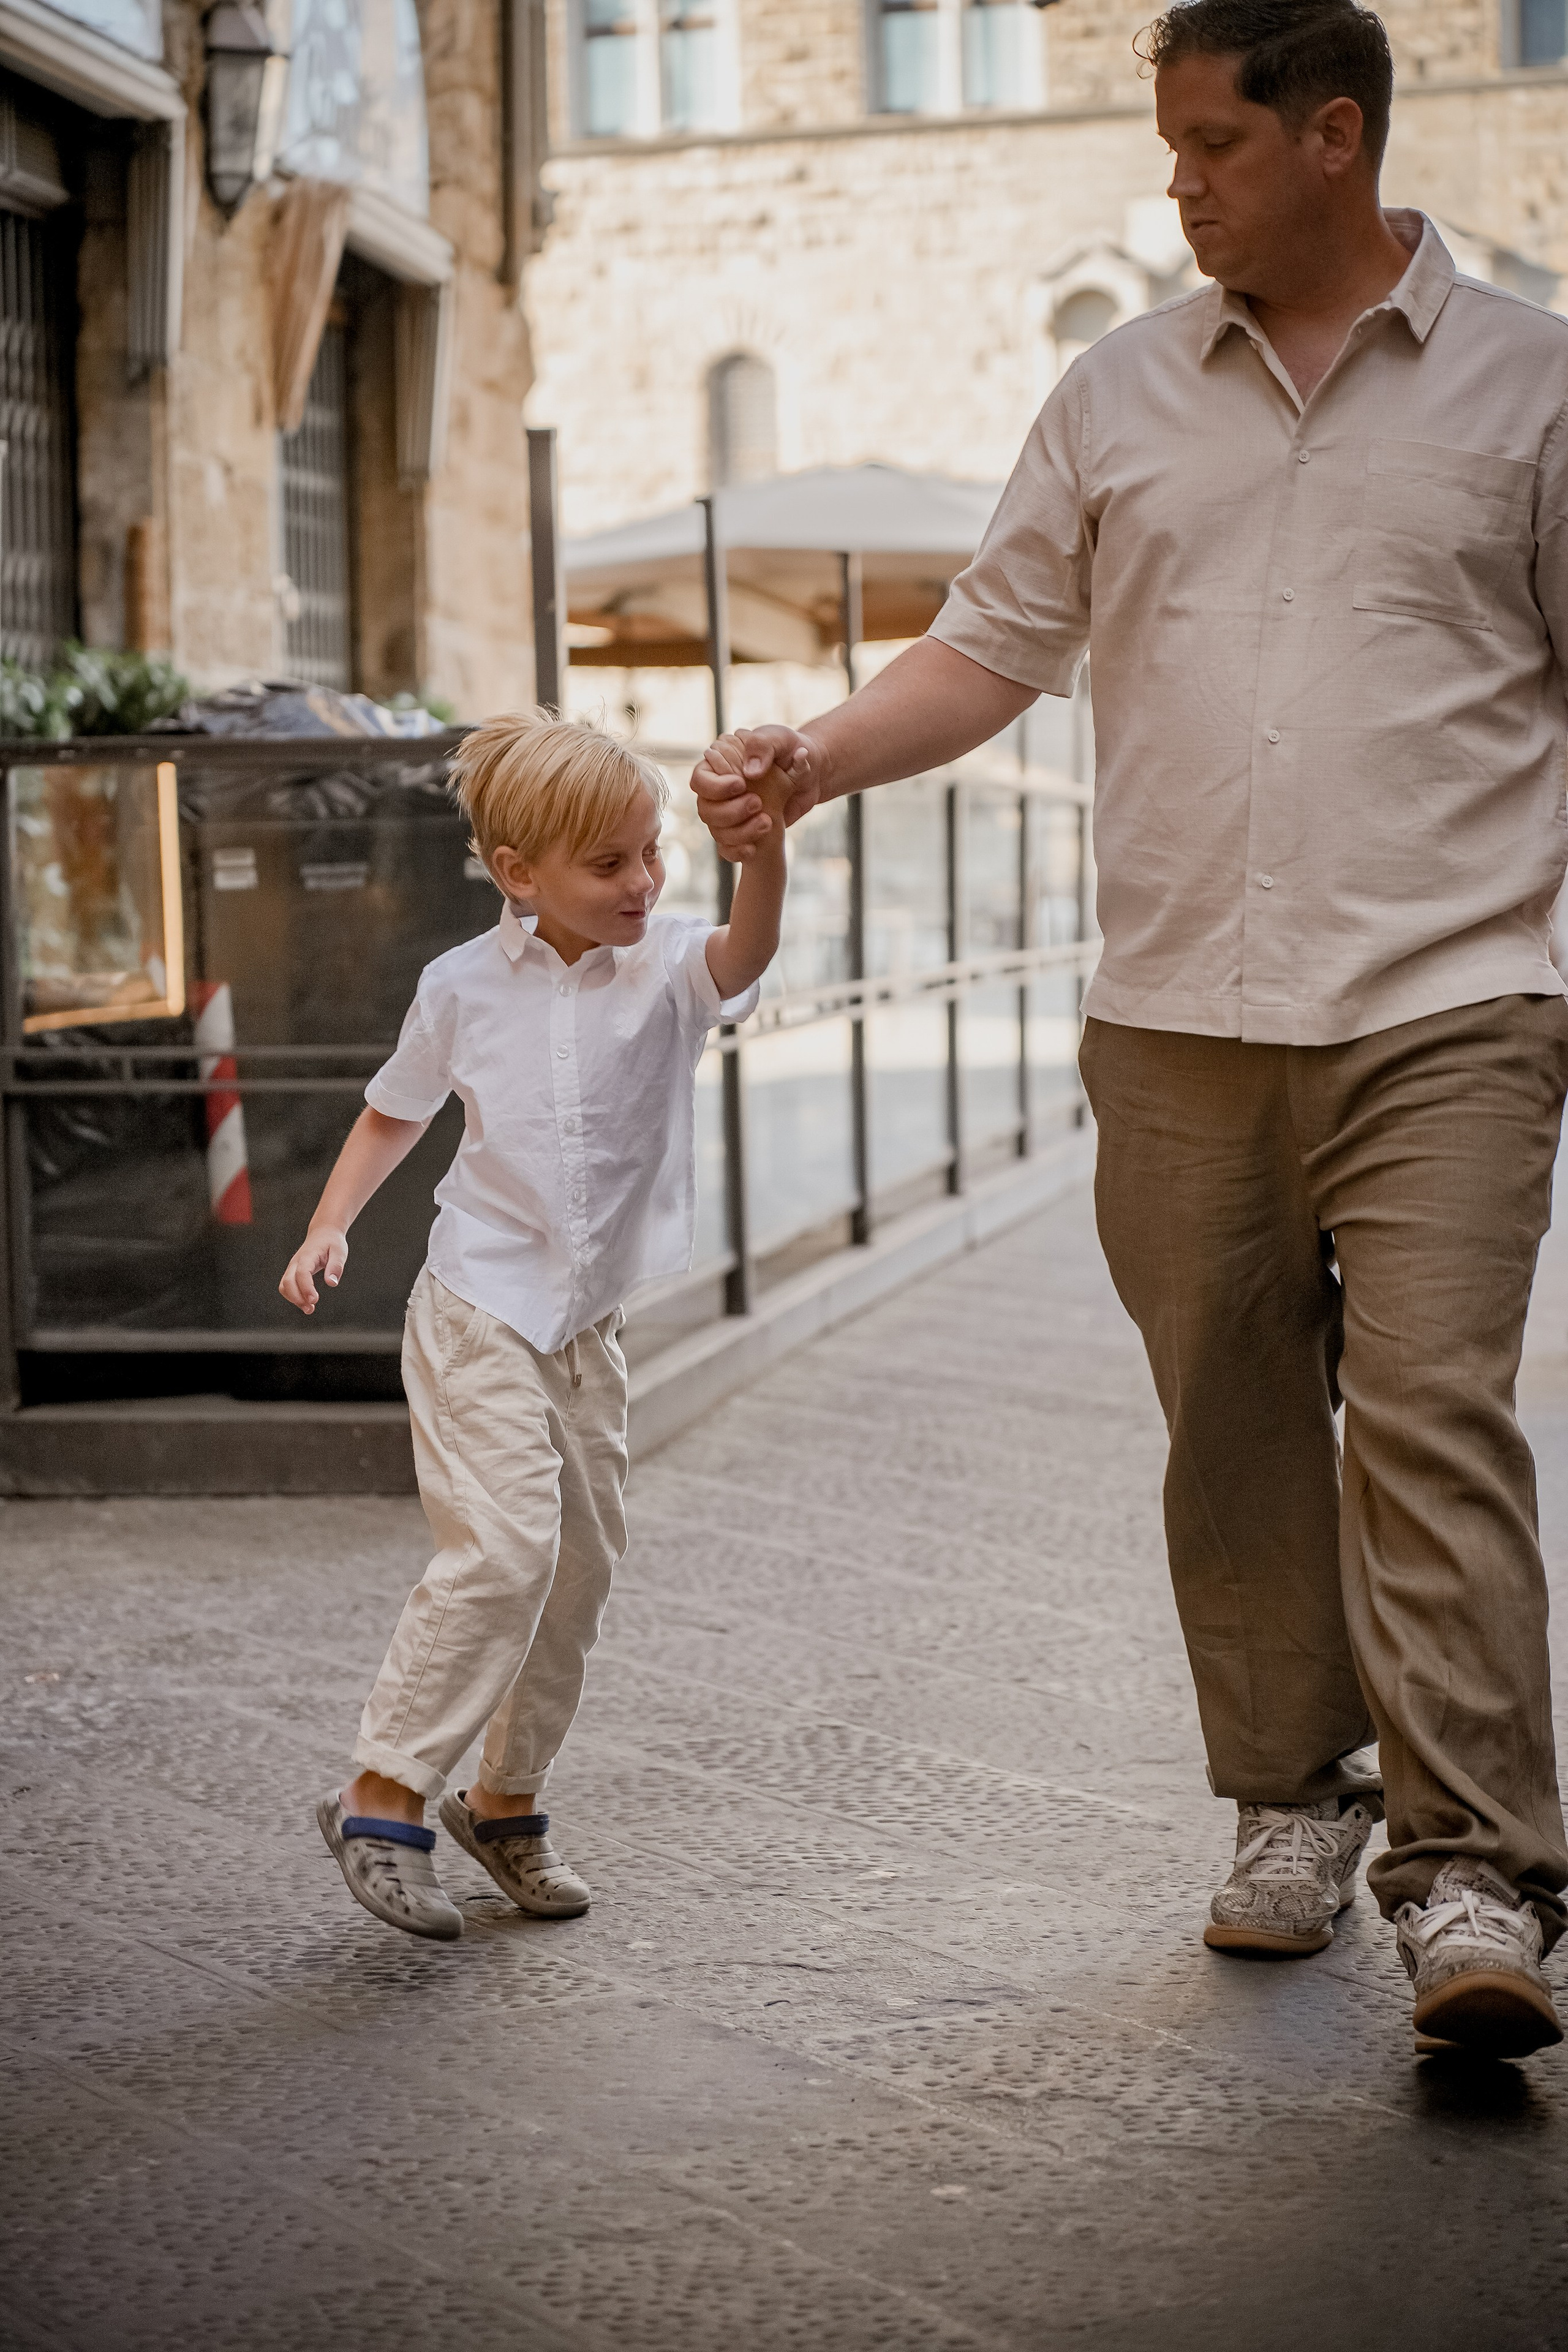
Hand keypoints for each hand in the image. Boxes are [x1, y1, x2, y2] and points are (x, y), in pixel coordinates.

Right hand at [279, 1225, 347, 1312]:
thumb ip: (336, 1267)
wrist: (323, 1233)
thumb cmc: (332, 1242)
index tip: (314, 1300)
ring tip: (309, 1309)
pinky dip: (293, 1297)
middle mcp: (296, 1262)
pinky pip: (286, 1286)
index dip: (306, 1288)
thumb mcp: (339, 1251)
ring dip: (294, 1299)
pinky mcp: (292, 1272)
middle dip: (297, 1298)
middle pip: (288, 1282)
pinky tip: (306, 1303)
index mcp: (308, 1255)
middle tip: (311, 1309)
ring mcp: (292, 1267)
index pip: (302, 1273)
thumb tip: (332, 1283)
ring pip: (284, 1286)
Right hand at [693, 726, 821, 862]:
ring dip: (739, 832)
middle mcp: (720, 792)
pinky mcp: (741, 831)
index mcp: (720, 766)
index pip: (699, 780)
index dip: (715, 787)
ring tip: (767, 823)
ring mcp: (729, 813)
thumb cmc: (791, 750)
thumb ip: (763, 746)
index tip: (741, 784)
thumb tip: (750, 772)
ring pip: (717, 831)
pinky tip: (753, 848)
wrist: (812, 774)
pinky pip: (727, 849)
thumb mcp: (780, 738)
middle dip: (731, 811)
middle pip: (705, 810)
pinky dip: (738, 851)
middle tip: (758, 803)